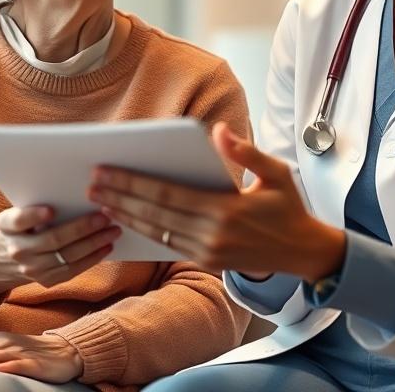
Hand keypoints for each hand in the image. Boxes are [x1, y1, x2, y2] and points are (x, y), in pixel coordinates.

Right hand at [0, 205, 121, 297]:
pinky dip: (92, 259)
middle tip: (104, 216)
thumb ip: (35, 204)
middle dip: (81, 228)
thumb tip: (75, 191)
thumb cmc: (20, 228)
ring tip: (113, 231)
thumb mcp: (16, 213)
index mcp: (6, 226)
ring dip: (94, 244)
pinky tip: (107, 247)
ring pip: (67, 257)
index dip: (34, 215)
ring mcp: (32, 269)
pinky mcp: (45, 281)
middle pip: (52, 239)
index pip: (18, 220)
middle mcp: (17, 250)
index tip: (51, 210)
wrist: (4, 262)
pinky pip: (72, 270)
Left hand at [87, 122, 344, 281]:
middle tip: (91, 184)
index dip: (134, 183)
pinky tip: (125, 222)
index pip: (169, 195)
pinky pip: (167, 245)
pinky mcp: (207, 262)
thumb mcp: (277, 173)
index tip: (107, 171)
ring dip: (126, 216)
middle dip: (120, 198)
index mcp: (226, 209)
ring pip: (157, 232)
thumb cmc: (288, 207)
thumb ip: (246, 152)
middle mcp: (212, 234)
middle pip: (155, 214)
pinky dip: (144, 233)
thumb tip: (217, 132)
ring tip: (99, 202)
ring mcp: (208, 252)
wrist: (303, 252)